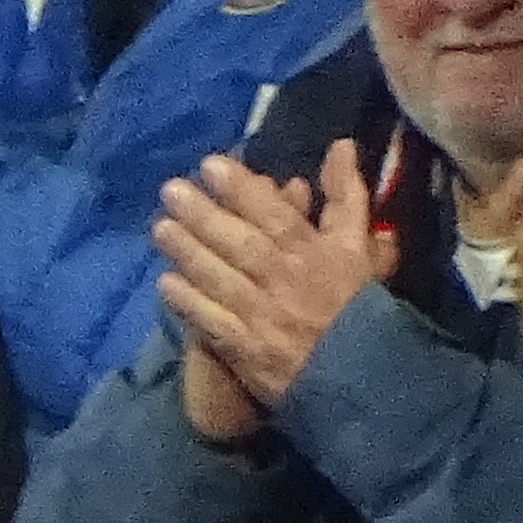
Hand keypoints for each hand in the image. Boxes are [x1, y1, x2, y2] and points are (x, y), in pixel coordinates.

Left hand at [152, 143, 381, 426]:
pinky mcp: (246, 349)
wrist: (362, 376)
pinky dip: (188, 303)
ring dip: (187, 252)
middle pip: (238, 241)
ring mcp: (262, 314)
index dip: (240, 187)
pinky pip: (211, 322)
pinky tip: (163, 284)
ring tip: (160, 228)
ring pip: (220, 277)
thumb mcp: (361, 247)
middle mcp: (285, 278)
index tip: (211, 165)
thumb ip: (348, 196)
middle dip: (203, 215)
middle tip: (171, 190)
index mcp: (314, 251)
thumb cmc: (360, 307)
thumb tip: (340, 147)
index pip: (272, 212)